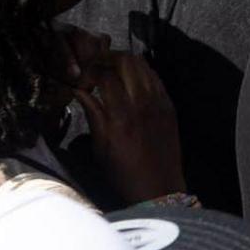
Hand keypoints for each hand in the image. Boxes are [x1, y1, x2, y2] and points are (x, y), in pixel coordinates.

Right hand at [68, 29, 185, 205]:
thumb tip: (79, 90)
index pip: (104, 74)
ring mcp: (159, 102)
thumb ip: (92, 114)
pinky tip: (130, 83)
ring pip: (142, 64)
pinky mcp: (169, 105)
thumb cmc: (123, 174)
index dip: (89, 72)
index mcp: (121, 114)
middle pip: (125, 60)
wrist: (159, 190)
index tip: (83, 83)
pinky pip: (155, 77)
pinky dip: (140, 73)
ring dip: (124, 63)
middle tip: (96, 70)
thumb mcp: (100, 147)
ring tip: (112, 73)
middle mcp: (142, 102)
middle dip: (106, 59)